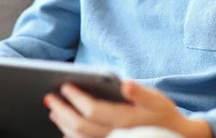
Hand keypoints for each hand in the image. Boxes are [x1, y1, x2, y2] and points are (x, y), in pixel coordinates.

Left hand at [43, 79, 212, 137]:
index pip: (92, 110)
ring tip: (54, 111)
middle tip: (50, 98)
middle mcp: (116, 136)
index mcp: (125, 120)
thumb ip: (140, 92)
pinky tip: (66, 130)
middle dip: (63, 111)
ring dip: (64, 124)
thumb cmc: (165, 115)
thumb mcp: (157, 99)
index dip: (76, 98)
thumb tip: (125, 84)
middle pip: (80, 126)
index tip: (64, 86)